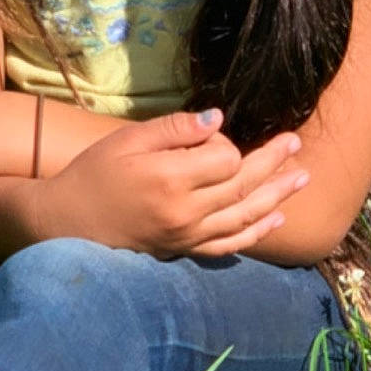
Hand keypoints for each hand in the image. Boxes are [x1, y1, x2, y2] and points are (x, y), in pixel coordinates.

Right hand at [33, 109, 308, 258]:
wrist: (68, 222)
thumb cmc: (94, 173)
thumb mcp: (127, 140)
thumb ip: (173, 129)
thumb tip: (217, 120)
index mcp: (170, 178)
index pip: (224, 158)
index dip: (227, 143)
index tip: (213, 134)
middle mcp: (185, 211)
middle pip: (243, 185)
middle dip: (273, 163)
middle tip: (297, 144)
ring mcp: (187, 235)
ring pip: (244, 215)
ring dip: (277, 196)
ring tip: (303, 178)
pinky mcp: (184, 250)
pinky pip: (229, 244)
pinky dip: (256, 232)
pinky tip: (276, 219)